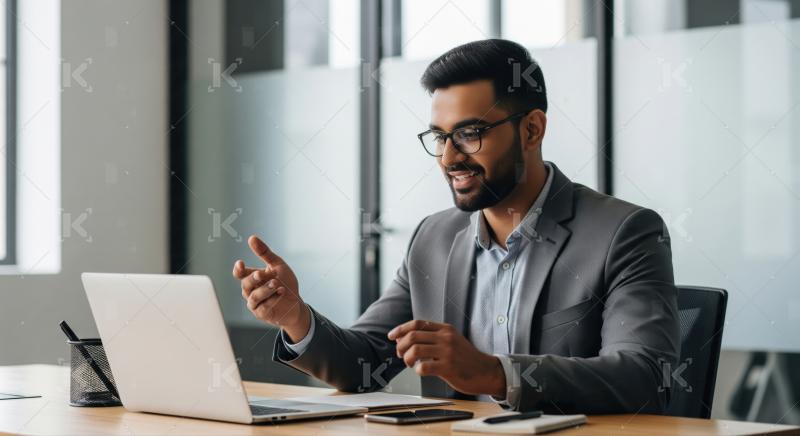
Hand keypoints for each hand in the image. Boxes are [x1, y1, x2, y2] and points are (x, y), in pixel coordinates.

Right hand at [232, 235, 309, 341]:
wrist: (296, 303)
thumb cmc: (285, 283)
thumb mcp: (277, 265)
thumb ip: (264, 253)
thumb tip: (252, 238)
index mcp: (253, 278)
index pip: (240, 274)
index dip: (238, 270)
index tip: (240, 264)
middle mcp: (251, 291)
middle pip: (245, 284)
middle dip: (253, 278)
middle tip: (262, 274)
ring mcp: (256, 304)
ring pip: (254, 297)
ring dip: (264, 290)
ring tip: (276, 284)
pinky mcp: (263, 314)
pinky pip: (263, 307)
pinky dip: (272, 299)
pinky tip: (281, 292)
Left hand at [387, 320, 505, 397]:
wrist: (485, 371)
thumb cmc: (465, 358)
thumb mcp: (451, 341)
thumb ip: (432, 338)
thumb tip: (405, 339)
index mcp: (445, 329)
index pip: (417, 323)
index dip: (401, 329)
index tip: (392, 336)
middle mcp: (446, 338)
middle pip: (413, 336)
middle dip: (401, 345)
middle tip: (400, 354)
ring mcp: (447, 352)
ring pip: (415, 350)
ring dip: (407, 358)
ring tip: (409, 363)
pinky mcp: (448, 367)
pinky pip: (423, 367)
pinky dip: (417, 370)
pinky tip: (421, 371)